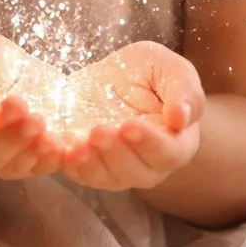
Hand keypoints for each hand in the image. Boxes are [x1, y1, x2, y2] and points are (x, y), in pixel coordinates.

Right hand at [0, 31, 65, 180]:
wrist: (16, 70)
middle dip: (6, 135)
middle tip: (23, 110)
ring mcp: (1, 162)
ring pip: (11, 166)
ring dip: (27, 148)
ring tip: (40, 123)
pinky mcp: (30, 162)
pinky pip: (38, 168)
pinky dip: (48, 159)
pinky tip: (57, 144)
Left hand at [58, 41, 203, 191]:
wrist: (110, 78)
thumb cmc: (146, 73)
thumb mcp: (167, 67)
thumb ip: (184, 89)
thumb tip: (182, 117)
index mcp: (177, 142)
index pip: (169, 153)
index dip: (151, 143)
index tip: (130, 126)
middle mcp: (150, 165)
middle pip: (138, 172)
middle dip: (116, 153)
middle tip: (99, 131)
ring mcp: (119, 171)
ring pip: (108, 179)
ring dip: (92, 164)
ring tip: (78, 144)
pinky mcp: (90, 168)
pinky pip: (81, 175)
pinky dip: (70, 165)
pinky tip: (61, 149)